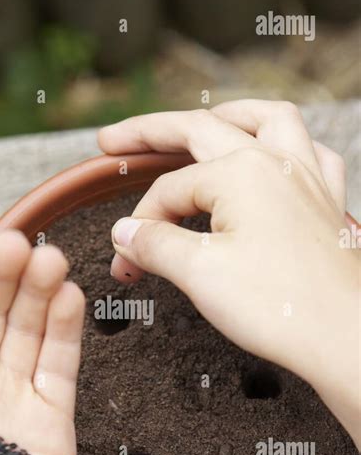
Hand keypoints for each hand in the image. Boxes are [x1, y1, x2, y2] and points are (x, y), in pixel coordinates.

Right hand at [98, 101, 359, 447]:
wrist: (343, 338)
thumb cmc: (281, 306)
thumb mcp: (199, 273)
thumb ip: (155, 244)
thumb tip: (125, 233)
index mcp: (241, 172)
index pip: (167, 191)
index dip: (139, 225)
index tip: (126, 260)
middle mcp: (276, 162)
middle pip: (201, 131)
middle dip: (152, 133)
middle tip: (115, 139)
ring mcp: (306, 178)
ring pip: (266, 121)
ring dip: (226, 116)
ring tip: (200, 122)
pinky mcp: (325, 203)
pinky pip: (310, 153)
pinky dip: (286, 145)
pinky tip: (274, 155)